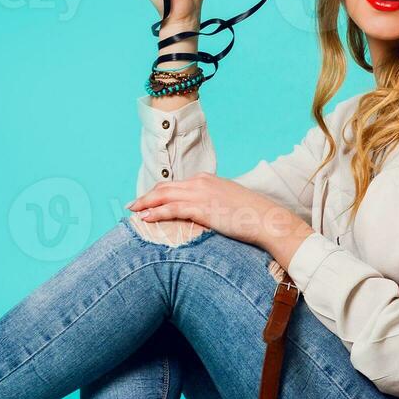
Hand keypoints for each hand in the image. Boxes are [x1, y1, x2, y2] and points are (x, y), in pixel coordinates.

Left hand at [128, 174, 308, 252]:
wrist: (266, 219)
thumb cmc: (251, 214)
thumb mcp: (228, 201)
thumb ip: (213, 202)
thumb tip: (205, 212)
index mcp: (206, 179)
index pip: (175, 184)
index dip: (158, 192)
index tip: (147, 200)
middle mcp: (200, 182)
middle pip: (164, 187)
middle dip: (146, 196)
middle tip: (132, 204)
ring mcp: (200, 194)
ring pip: (163, 196)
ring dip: (145, 203)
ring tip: (133, 211)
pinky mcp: (201, 208)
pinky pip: (171, 209)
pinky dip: (155, 213)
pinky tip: (145, 218)